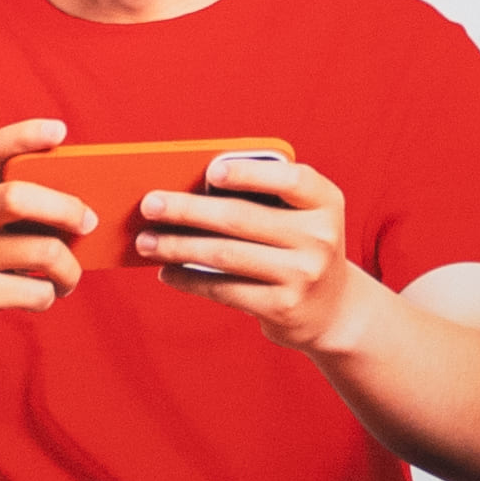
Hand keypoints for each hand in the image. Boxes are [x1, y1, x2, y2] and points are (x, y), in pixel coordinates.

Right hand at [0, 117, 86, 365]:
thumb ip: (26, 211)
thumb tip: (89, 207)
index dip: (25, 135)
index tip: (60, 131)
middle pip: (18, 197)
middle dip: (66, 208)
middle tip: (89, 222)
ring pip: (42, 251)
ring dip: (70, 269)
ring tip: (67, 277)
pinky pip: (36, 292)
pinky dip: (51, 296)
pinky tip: (43, 295)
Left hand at [135, 149, 361, 354]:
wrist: (333, 308)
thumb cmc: (300, 249)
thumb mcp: (301, 219)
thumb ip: (264, 201)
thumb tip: (188, 194)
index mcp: (325, 202)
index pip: (291, 180)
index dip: (250, 174)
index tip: (210, 172)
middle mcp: (320, 237)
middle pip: (241, 218)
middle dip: (188, 210)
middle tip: (150, 204)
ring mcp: (303, 274)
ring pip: (226, 254)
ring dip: (178, 246)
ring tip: (146, 241)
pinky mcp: (283, 306)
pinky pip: (225, 289)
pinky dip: (190, 279)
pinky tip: (168, 271)